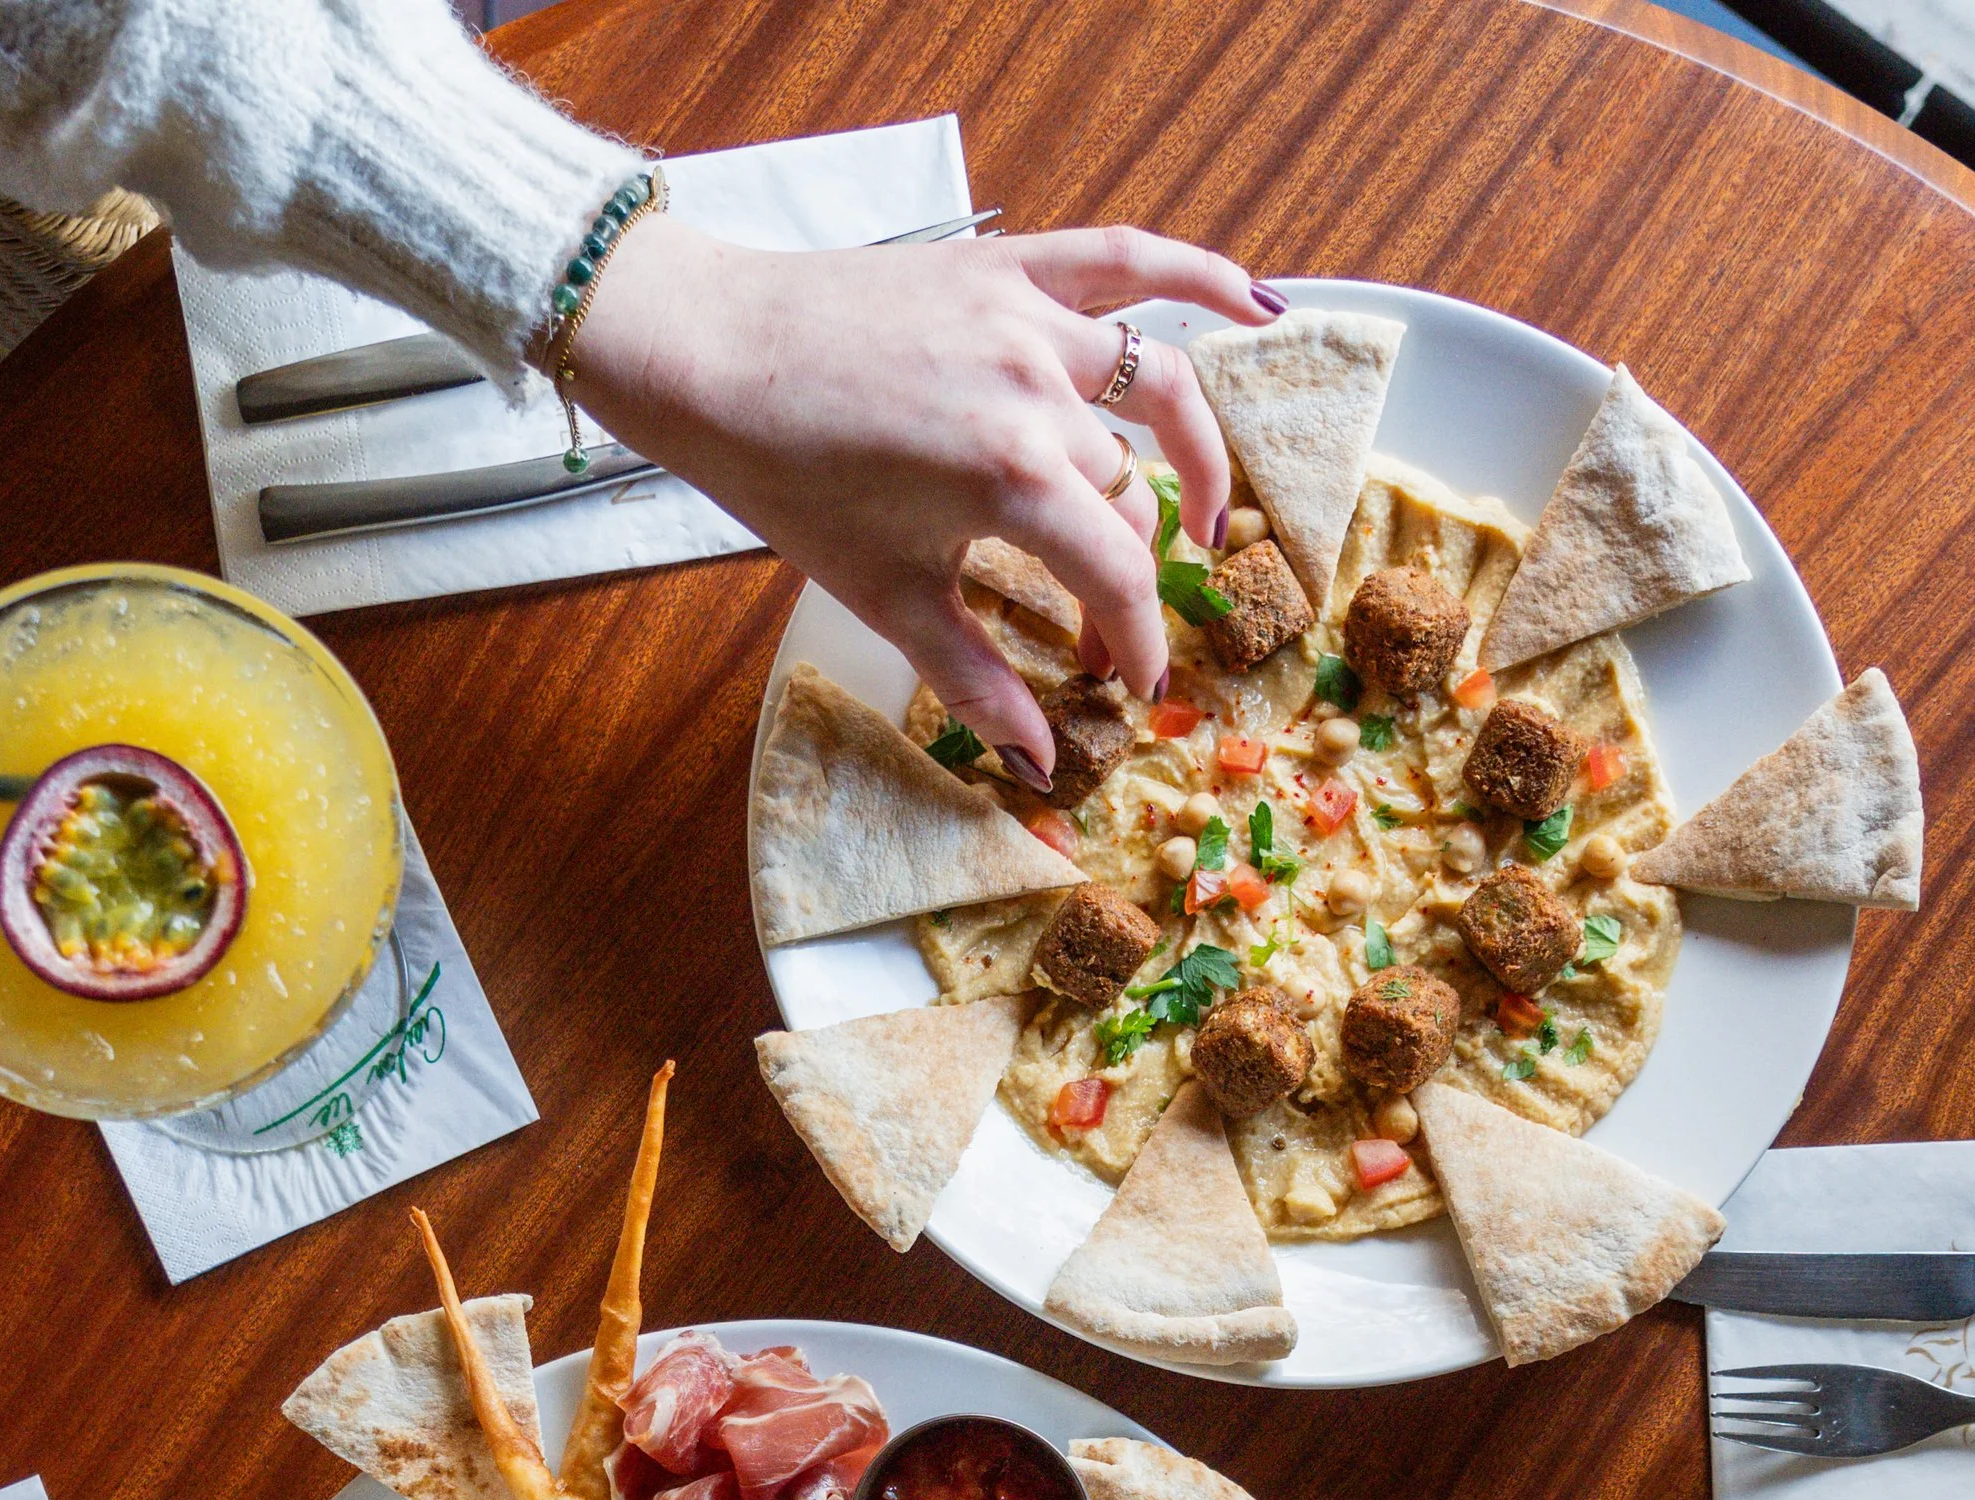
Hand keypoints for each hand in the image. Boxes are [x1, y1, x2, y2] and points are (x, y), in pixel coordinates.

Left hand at [568, 218, 1282, 779]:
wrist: (710, 357)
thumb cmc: (786, 477)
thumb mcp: (885, 592)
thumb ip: (976, 679)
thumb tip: (1040, 765)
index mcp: (1011, 478)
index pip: (1119, 573)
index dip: (1138, 638)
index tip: (1135, 681)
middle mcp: (1039, 391)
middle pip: (1136, 495)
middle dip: (1139, 571)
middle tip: (1121, 621)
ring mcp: (1030, 318)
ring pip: (1158, 384)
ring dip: (1197, 451)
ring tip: (1206, 513)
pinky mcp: (1009, 268)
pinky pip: (1128, 259)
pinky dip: (1203, 275)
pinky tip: (1263, 309)